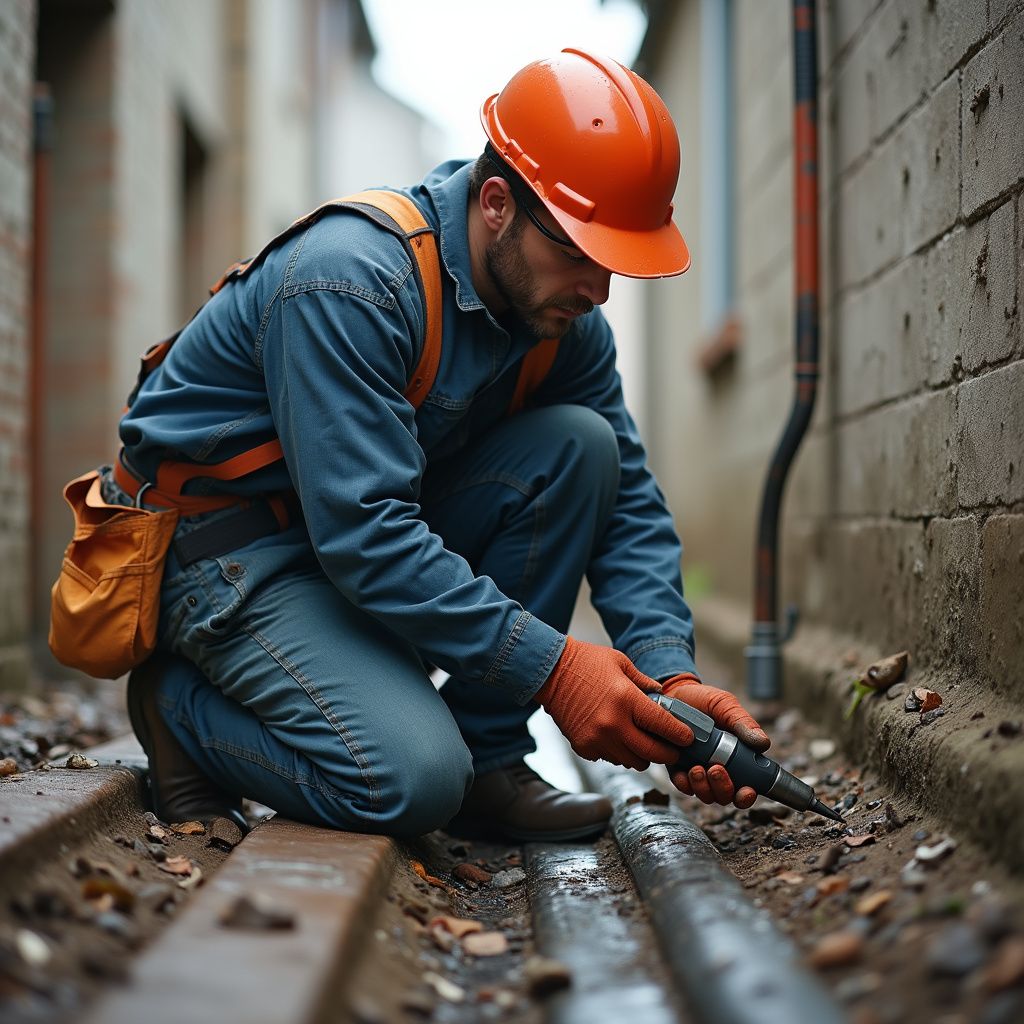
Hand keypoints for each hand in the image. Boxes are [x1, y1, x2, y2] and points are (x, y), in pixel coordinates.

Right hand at [535, 638, 695, 770]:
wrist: (550, 671)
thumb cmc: (587, 662)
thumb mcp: (621, 663)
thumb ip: (644, 683)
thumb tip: (663, 698)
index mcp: (626, 700)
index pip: (663, 726)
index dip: (680, 735)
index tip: (688, 739)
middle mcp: (613, 724)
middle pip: (651, 753)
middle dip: (668, 754)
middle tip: (674, 751)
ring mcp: (597, 739)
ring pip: (632, 761)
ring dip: (642, 755)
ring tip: (645, 744)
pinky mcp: (584, 747)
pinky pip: (610, 758)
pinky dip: (618, 752)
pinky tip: (618, 738)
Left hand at [662, 674, 769, 808]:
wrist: (673, 692)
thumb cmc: (703, 700)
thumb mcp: (725, 706)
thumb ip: (743, 723)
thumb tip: (763, 743)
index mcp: (736, 758)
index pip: (746, 787)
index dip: (748, 796)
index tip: (748, 790)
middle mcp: (719, 769)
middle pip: (726, 796)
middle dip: (723, 789)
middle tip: (716, 769)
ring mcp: (698, 771)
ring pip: (705, 795)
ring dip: (704, 788)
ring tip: (697, 769)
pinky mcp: (678, 769)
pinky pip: (682, 785)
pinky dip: (684, 784)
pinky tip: (684, 772)